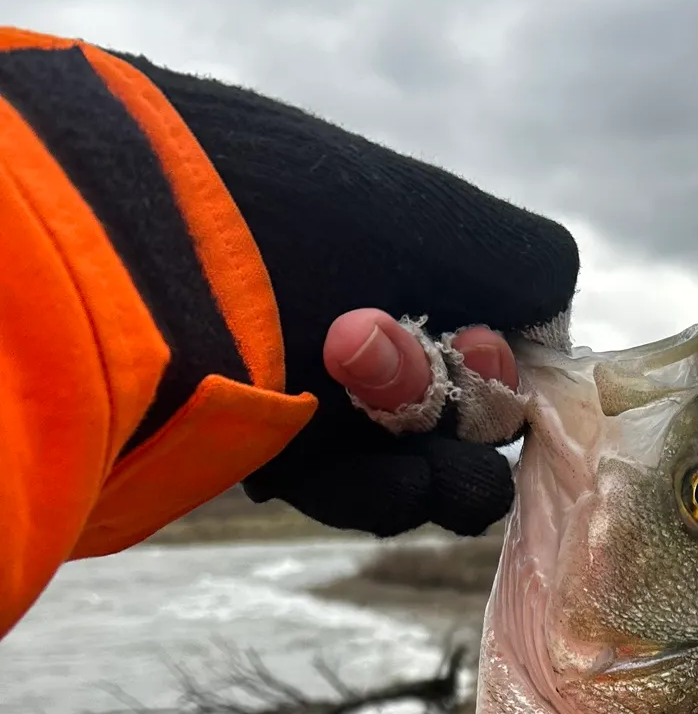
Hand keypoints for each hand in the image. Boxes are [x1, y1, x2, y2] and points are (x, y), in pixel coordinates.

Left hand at [124, 54, 576, 536]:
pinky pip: (384, 499)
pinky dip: (388, 488)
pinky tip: (358, 462)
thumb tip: (551, 323)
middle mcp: (370, 326)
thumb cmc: (291, 221)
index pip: (502, 331)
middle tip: (434, 376)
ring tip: (381, 427)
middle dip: (472, 409)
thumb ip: (527, 258)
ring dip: (441, 461)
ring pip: (444, 471)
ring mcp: (330, 399)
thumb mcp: (435, 214)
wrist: (130, 274)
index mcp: (400, 257)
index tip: (488, 343)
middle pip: (480, 414)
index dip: (511, 355)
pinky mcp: (288, 461)